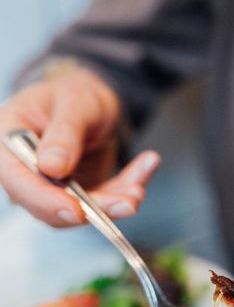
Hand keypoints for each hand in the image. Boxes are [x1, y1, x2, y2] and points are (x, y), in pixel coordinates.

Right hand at [0, 67, 160, 226]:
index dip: (44, 199)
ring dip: (113, 204)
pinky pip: (102, 202)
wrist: (93, 104)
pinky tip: (147, 166)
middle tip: (126, 202)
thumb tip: (50, 167)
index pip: (16, 178)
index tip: (76, 210)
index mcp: (9, 140)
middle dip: (92, 208)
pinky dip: (126, 190)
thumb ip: (63, 133)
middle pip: (48, 205)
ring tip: (138, 190)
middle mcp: (25, 171)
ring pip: (79, 211)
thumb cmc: (75, 95)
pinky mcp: (77, 197)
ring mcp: (51, 188)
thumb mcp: (73, 103)